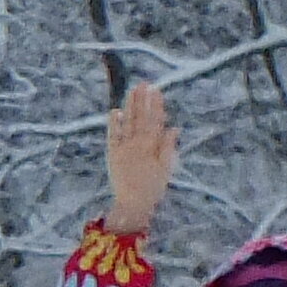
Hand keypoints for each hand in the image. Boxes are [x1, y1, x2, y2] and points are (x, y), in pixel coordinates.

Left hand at [105, 82, 175, 234]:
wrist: (132, 203)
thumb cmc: (153, 188)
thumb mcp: (166, 168)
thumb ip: (168, 147)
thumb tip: (174, 127)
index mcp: (152, 147)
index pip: (155, 121)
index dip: (156, 105)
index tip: (157, 91)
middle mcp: (137, 144)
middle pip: (141, 118)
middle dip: (143, 99)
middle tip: (144, 83)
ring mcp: (123, 148)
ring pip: (128, 122)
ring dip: (130, 105)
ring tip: (132, 91)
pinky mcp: (112, 153)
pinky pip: (113, 135)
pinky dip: (114, 123)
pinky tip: (115, 110)